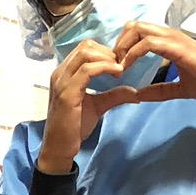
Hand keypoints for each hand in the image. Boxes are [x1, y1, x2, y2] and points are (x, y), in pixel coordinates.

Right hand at [37, 41, 133, 172]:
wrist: (59, 148)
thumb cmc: (74, 128)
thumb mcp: (98, 106)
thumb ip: (114, 96)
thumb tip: (135, 91)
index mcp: (65, 73)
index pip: (85, 48)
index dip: (105, 52)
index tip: (120, 63)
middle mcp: (61, 73)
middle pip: (86, 46)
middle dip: (108, 52)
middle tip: (122, 65)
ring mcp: (62, 81)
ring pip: (85, 53)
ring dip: (107, 58)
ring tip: (120, 69)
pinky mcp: (67, 92)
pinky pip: (87, 70)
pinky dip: (105, 68)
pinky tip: (117, 73)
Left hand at [107, 23, 195, 117]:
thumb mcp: (178, 89)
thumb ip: (159, 91)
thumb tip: (138, 96)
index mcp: (169, 42)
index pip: (139, 31)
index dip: (124, 44)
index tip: (117, 64)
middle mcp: (170, 35)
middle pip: (134, 25)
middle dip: (119, 43)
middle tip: (113, 64)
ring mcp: (174, 39)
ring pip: (139, 29)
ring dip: (123, 47)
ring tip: (118, 66)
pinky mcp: (178, 47)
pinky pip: (149, 43)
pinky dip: (133, 53)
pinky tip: (127, 67)